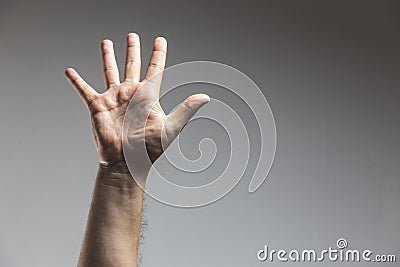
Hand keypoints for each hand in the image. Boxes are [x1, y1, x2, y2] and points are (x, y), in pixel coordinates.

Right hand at [65, 33, 209, 174]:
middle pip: (132, 65)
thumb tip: (206, 97)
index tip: (160, 40)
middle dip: (132, 49)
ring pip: (110, 71)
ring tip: (107, 42)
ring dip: (108, 56)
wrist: (126, 163)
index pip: (155, 68)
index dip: (158, 54)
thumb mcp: (171, 127)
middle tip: (132, 35)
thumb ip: (186, 110)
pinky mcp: (98, 107)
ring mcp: (114, 99)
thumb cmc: (149, 149)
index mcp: (148, 96)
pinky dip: (76, 81)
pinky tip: (70, 71)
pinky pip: (84, 90)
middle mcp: (131, 94)